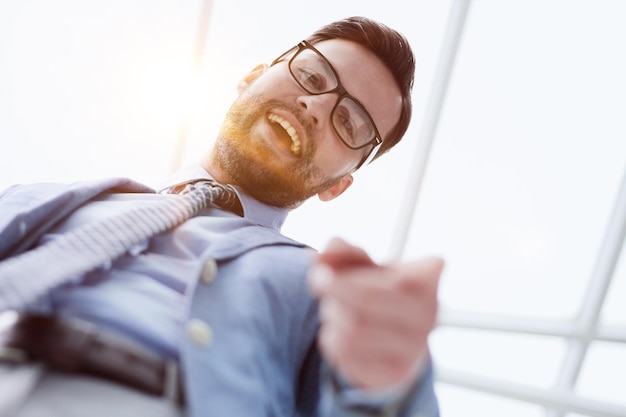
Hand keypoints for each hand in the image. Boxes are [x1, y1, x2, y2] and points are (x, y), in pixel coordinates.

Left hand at [308, 237, 442, 389]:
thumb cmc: (376, 292)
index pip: (388, 275)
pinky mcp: (394, 373)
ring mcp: (414, 349)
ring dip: (332, 314)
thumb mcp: (363, 266)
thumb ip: (343, 252)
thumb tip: (322, 254)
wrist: (391, 342)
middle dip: (334, 288)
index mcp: (426, 282)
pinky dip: (331, 338)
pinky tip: (337, 331)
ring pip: (354, 329)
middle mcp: (428, 316)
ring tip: (332, 308)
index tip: (322, 267)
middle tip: (317, 279)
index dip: (349, 272)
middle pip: (366, 300)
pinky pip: (346, 353)